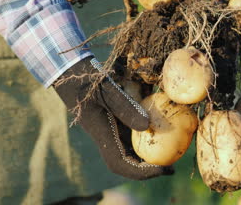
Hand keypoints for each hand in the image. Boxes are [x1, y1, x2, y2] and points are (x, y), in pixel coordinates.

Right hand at [54, 57, 172, 179]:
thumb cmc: (86, 78)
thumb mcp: (107, 90)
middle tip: (172, 167)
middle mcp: (106, 135)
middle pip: (127, 162)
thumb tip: (147, 126)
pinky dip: (144, 135)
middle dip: (148, 168)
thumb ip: (125, 107)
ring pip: (129, 149)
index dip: (143, 172)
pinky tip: (158, 128)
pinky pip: (129, 133)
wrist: (69, 69)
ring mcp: (108, 128)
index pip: (121, 164)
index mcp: (102, 134)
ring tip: (169, 154)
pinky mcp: (111, 118)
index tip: (164, 169)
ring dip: (147, 154)